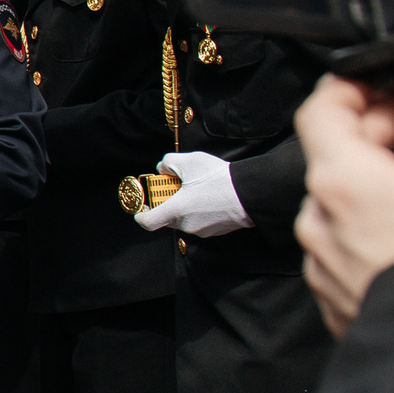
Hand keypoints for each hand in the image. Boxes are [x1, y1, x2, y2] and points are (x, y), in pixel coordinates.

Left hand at [134, 149, 251, 235]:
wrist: (252, 193)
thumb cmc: (218, 179)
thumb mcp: (188, 161)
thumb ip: (168, 163)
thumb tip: (162, 168)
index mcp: (175, 212)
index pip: (147, 223)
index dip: (141, 214)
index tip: (143, 205)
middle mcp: (187, 225)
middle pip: (167, 218)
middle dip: (167, 203)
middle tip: (175, 187)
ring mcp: (203, 230)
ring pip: (185, 218)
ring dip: (185, 206)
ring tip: (196, 188)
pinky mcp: (217, 231)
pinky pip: (201, 220)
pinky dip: (199, 210)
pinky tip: (209, 195)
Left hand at [295, 0, 393, 332]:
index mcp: (342, 183)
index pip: (322, 108)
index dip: (357, 81)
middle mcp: (320, 225)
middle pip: (335, 155)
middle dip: (381, 126)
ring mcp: (329, 269)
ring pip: (345, 204)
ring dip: (384, 178)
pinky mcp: (347, 303)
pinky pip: (354, 247)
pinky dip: (384, 224)